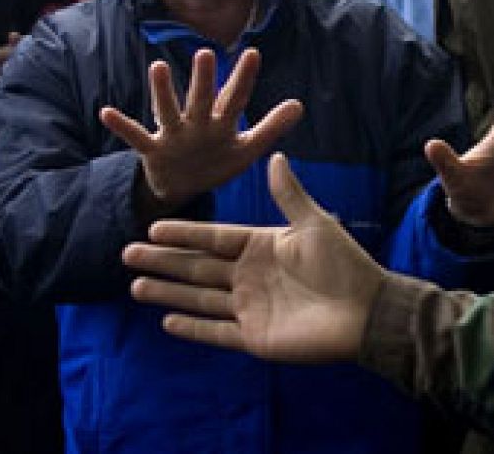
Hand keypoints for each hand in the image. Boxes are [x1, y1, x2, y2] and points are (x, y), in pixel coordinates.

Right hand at [101, 49, 303, 213]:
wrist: (184, 189)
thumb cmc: (217, 163)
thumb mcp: (247, 149)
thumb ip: (271, 127)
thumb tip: (299, 104)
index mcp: (222, 123)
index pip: (236, 98)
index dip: (244, 78)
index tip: (253, 53)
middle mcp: (197, 122)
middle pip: (202, 98)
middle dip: (204, 79)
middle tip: (206, 53)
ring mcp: (174, 134)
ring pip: (168, 110)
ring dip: (163, 91)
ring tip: (157, 67)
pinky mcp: (154, 150)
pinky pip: (137, 136)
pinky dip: (123, 126)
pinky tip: (107, 112)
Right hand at [126, 153, 383, 363]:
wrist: (366, 311)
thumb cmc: (345, 265)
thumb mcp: (314, 225)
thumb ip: (288, 195)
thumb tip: (274, 155)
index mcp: (263, 246)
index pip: (215, 238)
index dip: (185, 233)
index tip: (154, 227)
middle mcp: (251, 276)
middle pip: (198, 267)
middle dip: (164, 261)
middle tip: (127, 253)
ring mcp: (250, 307)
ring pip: (199, 297)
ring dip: (168, 291)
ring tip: (135, 284)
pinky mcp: (254, 337)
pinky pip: (215, 331)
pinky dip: (192, 326)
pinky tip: (166, 319)